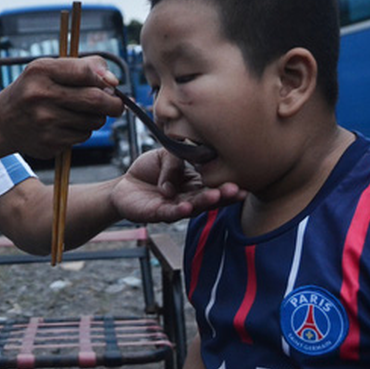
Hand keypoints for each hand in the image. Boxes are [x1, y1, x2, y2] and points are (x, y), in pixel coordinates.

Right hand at [0, 56, 121, 158]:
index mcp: (41, 71)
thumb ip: (82, 67)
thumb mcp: (48, 69)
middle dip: (113, 103)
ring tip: (82, 112)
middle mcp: (40, 96)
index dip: (105, 79)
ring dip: (97, 117)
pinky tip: (67, 125)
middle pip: (96, 100)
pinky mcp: (49, 143)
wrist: (3, 121)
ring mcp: (44, 123)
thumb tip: (114, 82)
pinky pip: (83, 137)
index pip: (86, 72)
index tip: (112, 84)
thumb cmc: (33, 90)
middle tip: (115, 103)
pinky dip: (83, 131)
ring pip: (93, 121)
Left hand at [113, 148, 245, 222]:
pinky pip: (170, 212)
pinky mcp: (157, 213)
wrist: (126, 185)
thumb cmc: (150, 171)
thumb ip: (176, 160)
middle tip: (237, 190)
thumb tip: (175, 181)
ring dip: (205, 202)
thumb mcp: (166, 154)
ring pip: (192, 206)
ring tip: (215, 196)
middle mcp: (188, 198)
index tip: (243, 182)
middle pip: (209, 198)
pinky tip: (186, 207)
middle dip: (223, 195)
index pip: (214, 184)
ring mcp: (174, 207)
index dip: (228, 185)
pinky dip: (178, 210)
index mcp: (195, 183)